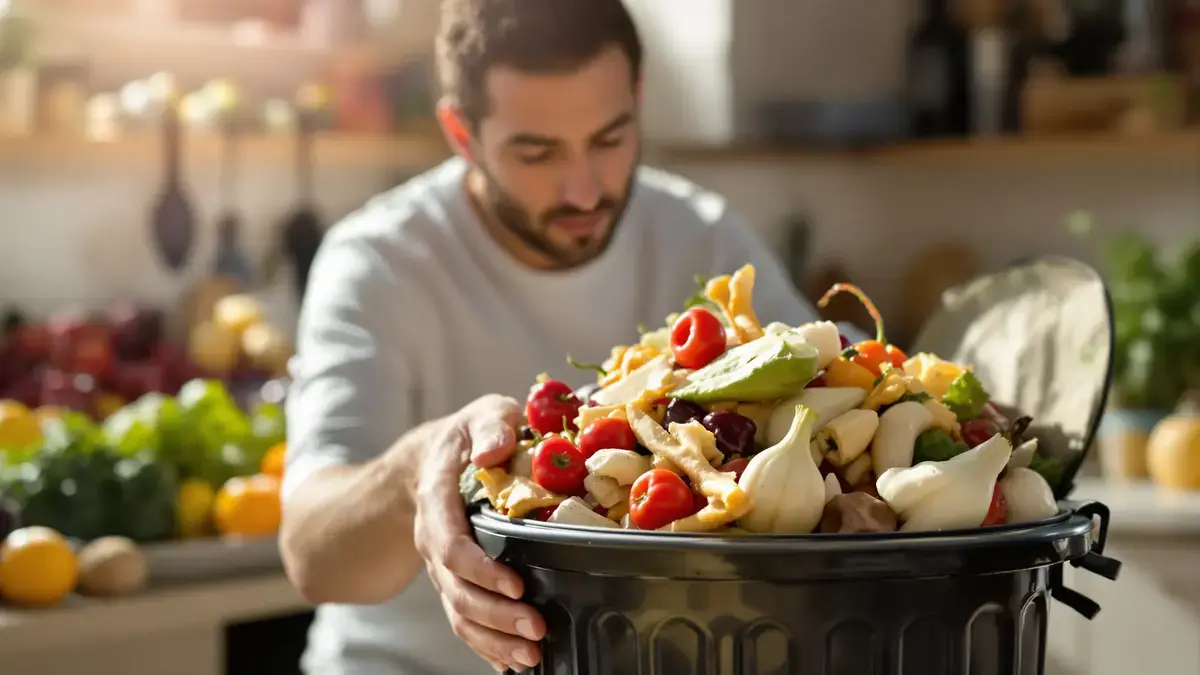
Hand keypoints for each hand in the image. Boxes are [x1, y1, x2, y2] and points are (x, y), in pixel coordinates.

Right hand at [413, 394, 545, 671]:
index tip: (516, 584)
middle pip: (456, 590)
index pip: (451, 545)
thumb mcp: (482, 415)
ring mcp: (443, 566)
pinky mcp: (457, 580)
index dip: (480, 570)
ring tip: (531, 657)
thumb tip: (493, 450)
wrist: (434, 459)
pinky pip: (465, 619)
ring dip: (493, 640)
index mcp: (438, 500)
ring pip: (459, 612)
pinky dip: (486, 646)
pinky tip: (512, 665)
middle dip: (495, 616)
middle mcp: (435, 539)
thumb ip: (491, 425)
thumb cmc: (468, 435)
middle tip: (536, 629)